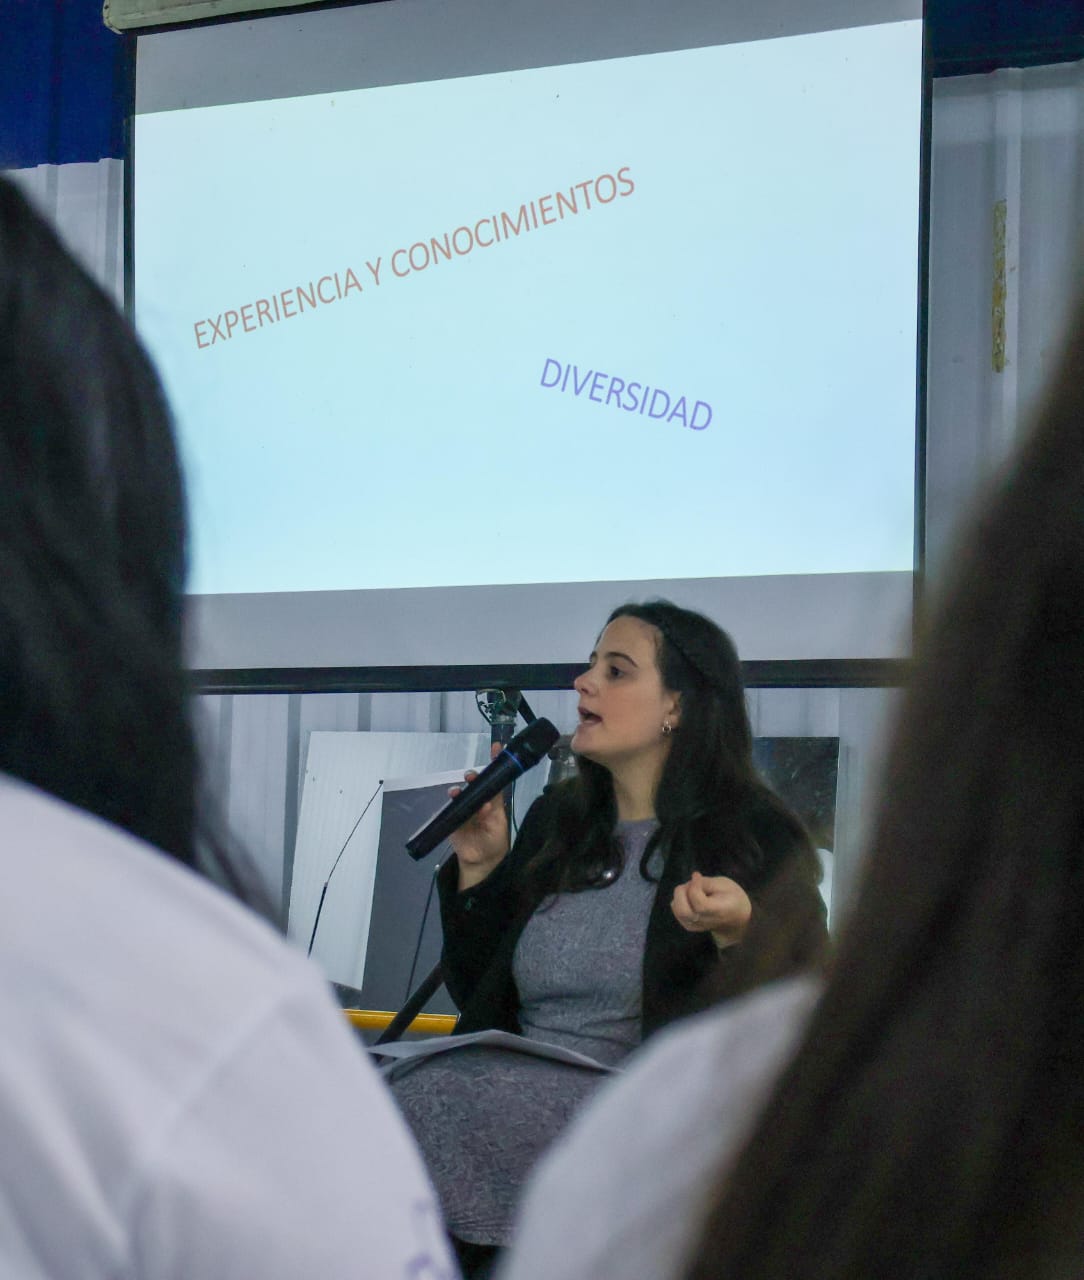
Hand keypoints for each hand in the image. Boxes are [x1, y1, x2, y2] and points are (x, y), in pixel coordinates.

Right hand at [451, 743, 510, 889]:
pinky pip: (451, 807)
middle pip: (475, 783)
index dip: (495, 763)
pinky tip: (454, 799)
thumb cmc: (494, 840)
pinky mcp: (454, 817)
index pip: (494, 779)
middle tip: (471, 776)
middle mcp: (479, 800)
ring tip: (460, 791)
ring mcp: (465, 808)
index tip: (496, 747)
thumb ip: (493, 813)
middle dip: (473, 776)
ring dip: (461, 789)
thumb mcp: (498, 825)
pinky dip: (453, 802)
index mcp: (493, 800)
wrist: (481, 861)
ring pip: (461, 793)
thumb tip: (485, 803)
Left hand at [671, 871, 751, 949]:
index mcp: (718, 912)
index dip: (694, 886)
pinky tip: (690, 896)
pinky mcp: (688, 925)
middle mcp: (705, 922)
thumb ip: (707, 883)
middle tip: (692, 883)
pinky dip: (679, 899)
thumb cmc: (731, 898)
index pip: (699, 903)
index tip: (697, 875)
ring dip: (680, 894)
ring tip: (693, 889)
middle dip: (682, 891)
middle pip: (683, 910)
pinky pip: (676, 909)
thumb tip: (692, 880)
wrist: (735, 919)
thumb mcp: (725, 884)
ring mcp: (695, 926)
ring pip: (676, 908)